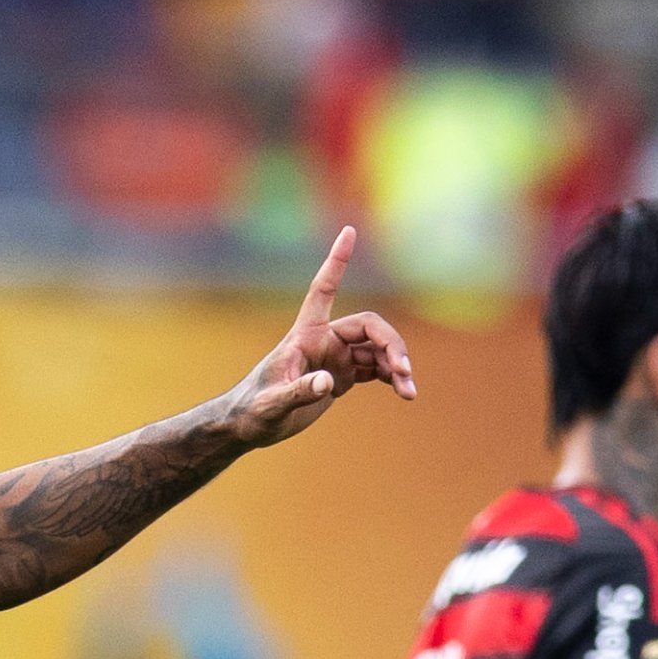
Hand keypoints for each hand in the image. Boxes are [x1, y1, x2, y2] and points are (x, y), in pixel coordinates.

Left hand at [220, 229, 415, 448]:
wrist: (249, 427)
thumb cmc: (252, 410)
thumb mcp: (272, 404)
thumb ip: (298, 391)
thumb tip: (328, 383)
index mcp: (305, 335)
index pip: (324, 289)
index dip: (336, 261)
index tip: (349, 231)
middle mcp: (324, 340)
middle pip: (369, 327)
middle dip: (391, 345)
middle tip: (403, 370)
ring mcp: (335, 358)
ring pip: (378, 351)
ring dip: (396, 366)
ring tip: (409, 392)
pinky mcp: (342, 377)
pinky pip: (376, 369)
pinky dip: (392, 377)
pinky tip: (404, 391)